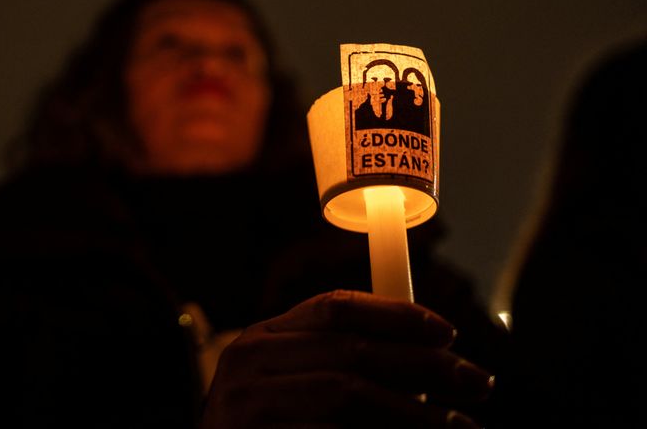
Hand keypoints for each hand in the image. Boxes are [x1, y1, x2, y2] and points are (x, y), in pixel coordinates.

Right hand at [202, 290, 492, 427]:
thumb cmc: (262, 427)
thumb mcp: (286, 382)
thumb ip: (335, 361)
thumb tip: (426, 353)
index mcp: (262, 338)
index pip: (336, 309)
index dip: (397, 315)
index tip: (447, 332)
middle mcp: (249, 364)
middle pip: (352, 352)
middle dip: (424, 366)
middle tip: (476, 381)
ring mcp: (248, 407)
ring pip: (348, 397)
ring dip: (415, 414)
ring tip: (460, 427)